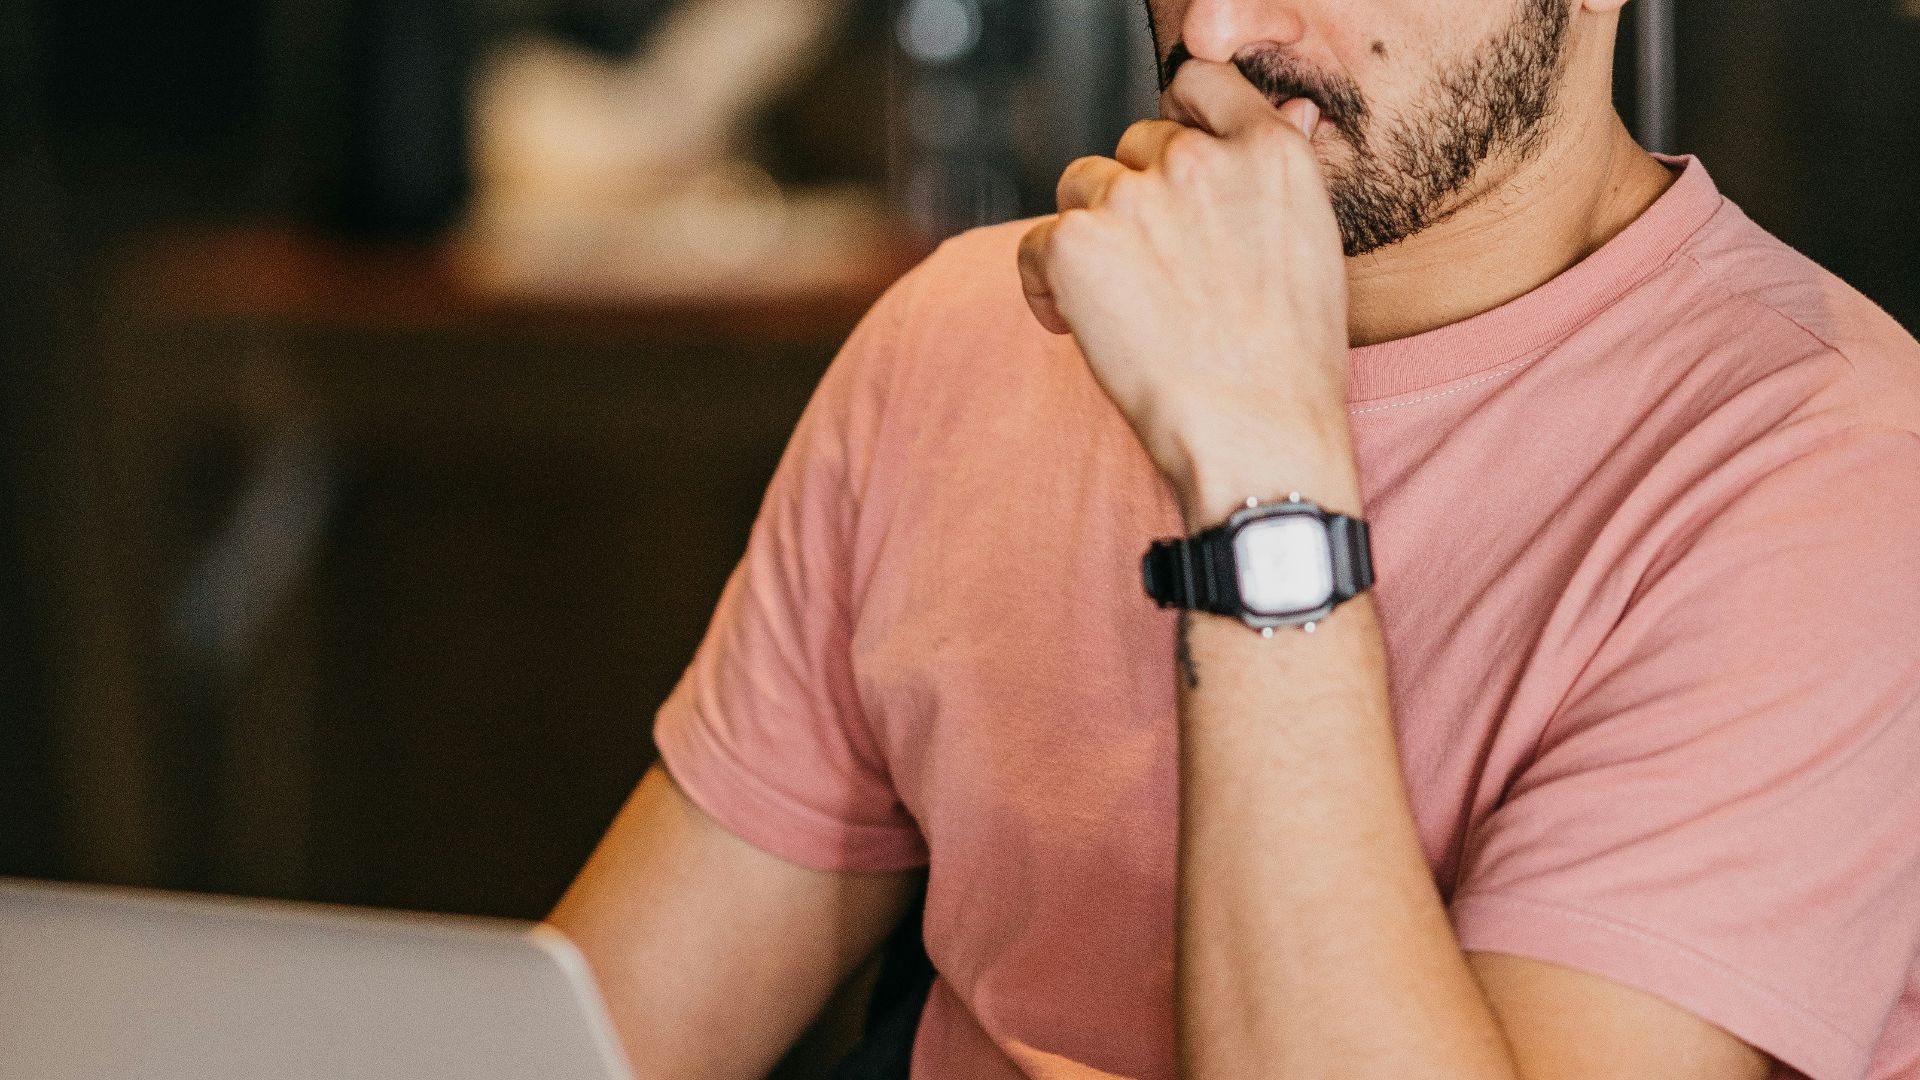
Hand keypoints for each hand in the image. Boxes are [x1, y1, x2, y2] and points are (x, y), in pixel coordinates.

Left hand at [1018, 59, 1358, 522]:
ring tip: (1122, 308)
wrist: (1256, 433)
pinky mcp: (1076, 242)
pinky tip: (1077, 327)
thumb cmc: (1291, 361)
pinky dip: (1045, 285)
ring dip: (1091, 237)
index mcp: (1267, 151)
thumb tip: (1288, 112)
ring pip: (1081, 188)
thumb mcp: (1314, 243)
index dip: (1180, 121)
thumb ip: (1278, 172)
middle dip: (1137, 198)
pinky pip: (1035, 243)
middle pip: (1133, 144)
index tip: (1173, 172)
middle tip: (1157, 275)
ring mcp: (1132, 198)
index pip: (1199, 82)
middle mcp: (1198, 159)